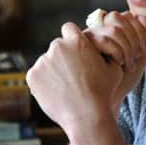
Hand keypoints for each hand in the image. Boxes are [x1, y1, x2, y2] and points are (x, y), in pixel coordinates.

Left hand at [26, 22, 121, 140]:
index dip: (72, 37)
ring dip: (53, 69)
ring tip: (65, 87)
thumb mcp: (113, 66)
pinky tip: (56, 92)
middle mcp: (58, 47)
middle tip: (72, 73)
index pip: (69, 28)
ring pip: (47, 61)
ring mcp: (43, 61)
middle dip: (63, 56)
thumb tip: (102, 44)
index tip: (74, 49)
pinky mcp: (32, 75)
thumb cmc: (103, 92)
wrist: (87, 116)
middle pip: (57, 46)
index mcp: (78, 41)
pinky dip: (43, 81)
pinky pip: (37, 74)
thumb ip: (104, 51)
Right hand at [84, 11, 145, 112]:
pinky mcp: (81, 48)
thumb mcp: (140, 57)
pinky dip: (117, 51)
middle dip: (132, 38)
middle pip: (117, 17)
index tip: (143, 51)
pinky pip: (102, 39)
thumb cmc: (123, 80)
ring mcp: (88, 37)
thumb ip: (144, 37)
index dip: (139, 30)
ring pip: (112, 28)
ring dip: (127, 46)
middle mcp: (97, 29)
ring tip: (129, 65)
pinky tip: (119, 64)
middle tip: (138, 57)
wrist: (109, 99)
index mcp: (111, 27)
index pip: (127, 15)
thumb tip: (143, 17)